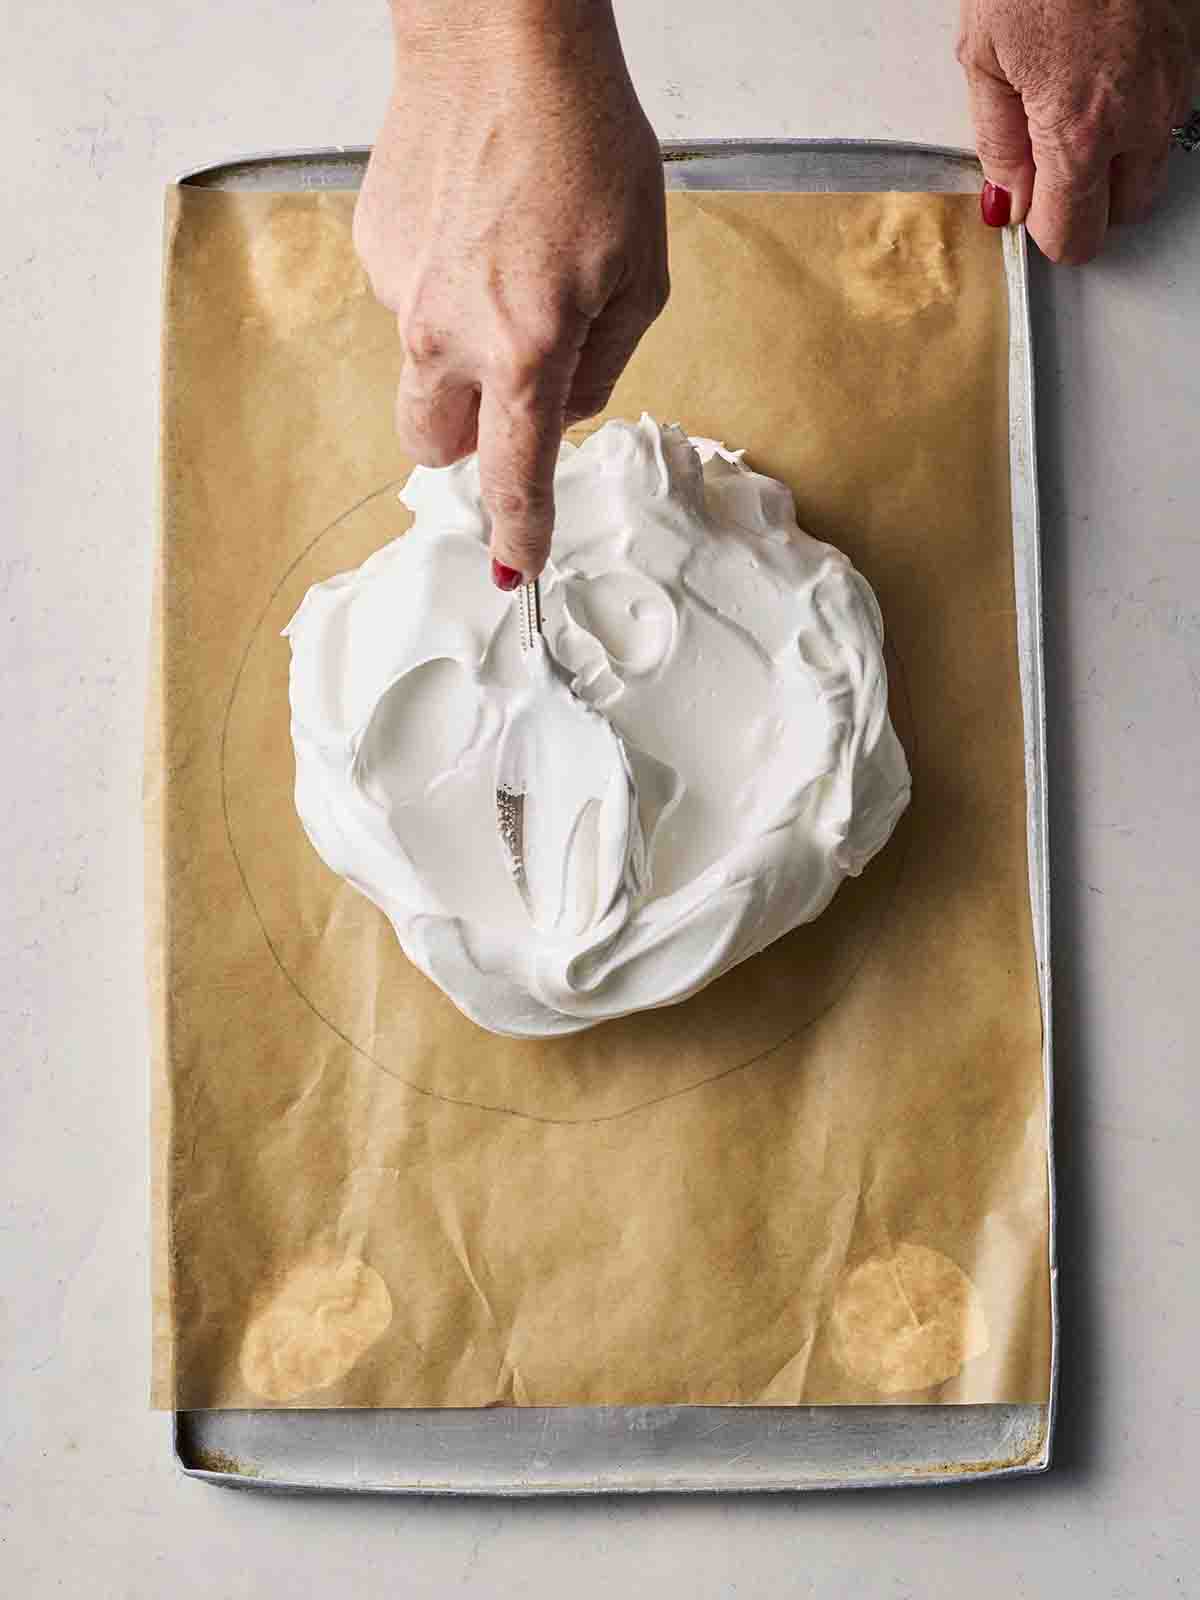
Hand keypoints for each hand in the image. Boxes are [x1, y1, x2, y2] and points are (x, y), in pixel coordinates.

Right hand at [354, 1, 668, 583]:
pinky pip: (410, 300)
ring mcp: (399, 292)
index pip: (512, 478)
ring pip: (422, 368)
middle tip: (505, 400)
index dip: (518, 536)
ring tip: (507, 265)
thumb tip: (564, 407)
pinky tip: (477, 225)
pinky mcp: (374, 250)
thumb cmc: (583, 142)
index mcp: (524, 348)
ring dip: (460, 354)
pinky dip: (444, 287)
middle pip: (430, 446)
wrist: (499, 40)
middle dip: (464, 446)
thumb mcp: (640, 272)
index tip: (516, 572)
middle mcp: (446, 334)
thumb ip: (604, 364)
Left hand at [957, 0, 1197, 262]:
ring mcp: (1177, 81)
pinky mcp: (1194, 48)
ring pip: (1153, 159)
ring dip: (1118, 153)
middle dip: (1089, 198)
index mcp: (1079, 129)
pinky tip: (1108, 66)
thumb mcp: (983, 56)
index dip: (1048, 232)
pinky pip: (1171, 106)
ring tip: (1077, 100)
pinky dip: (1141, 104)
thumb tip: (1008, 201)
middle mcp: (1140, 114)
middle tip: (1051, 158)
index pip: (1075, 236)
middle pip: (1124, 208)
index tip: (1031, 210)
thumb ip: (999, 143)